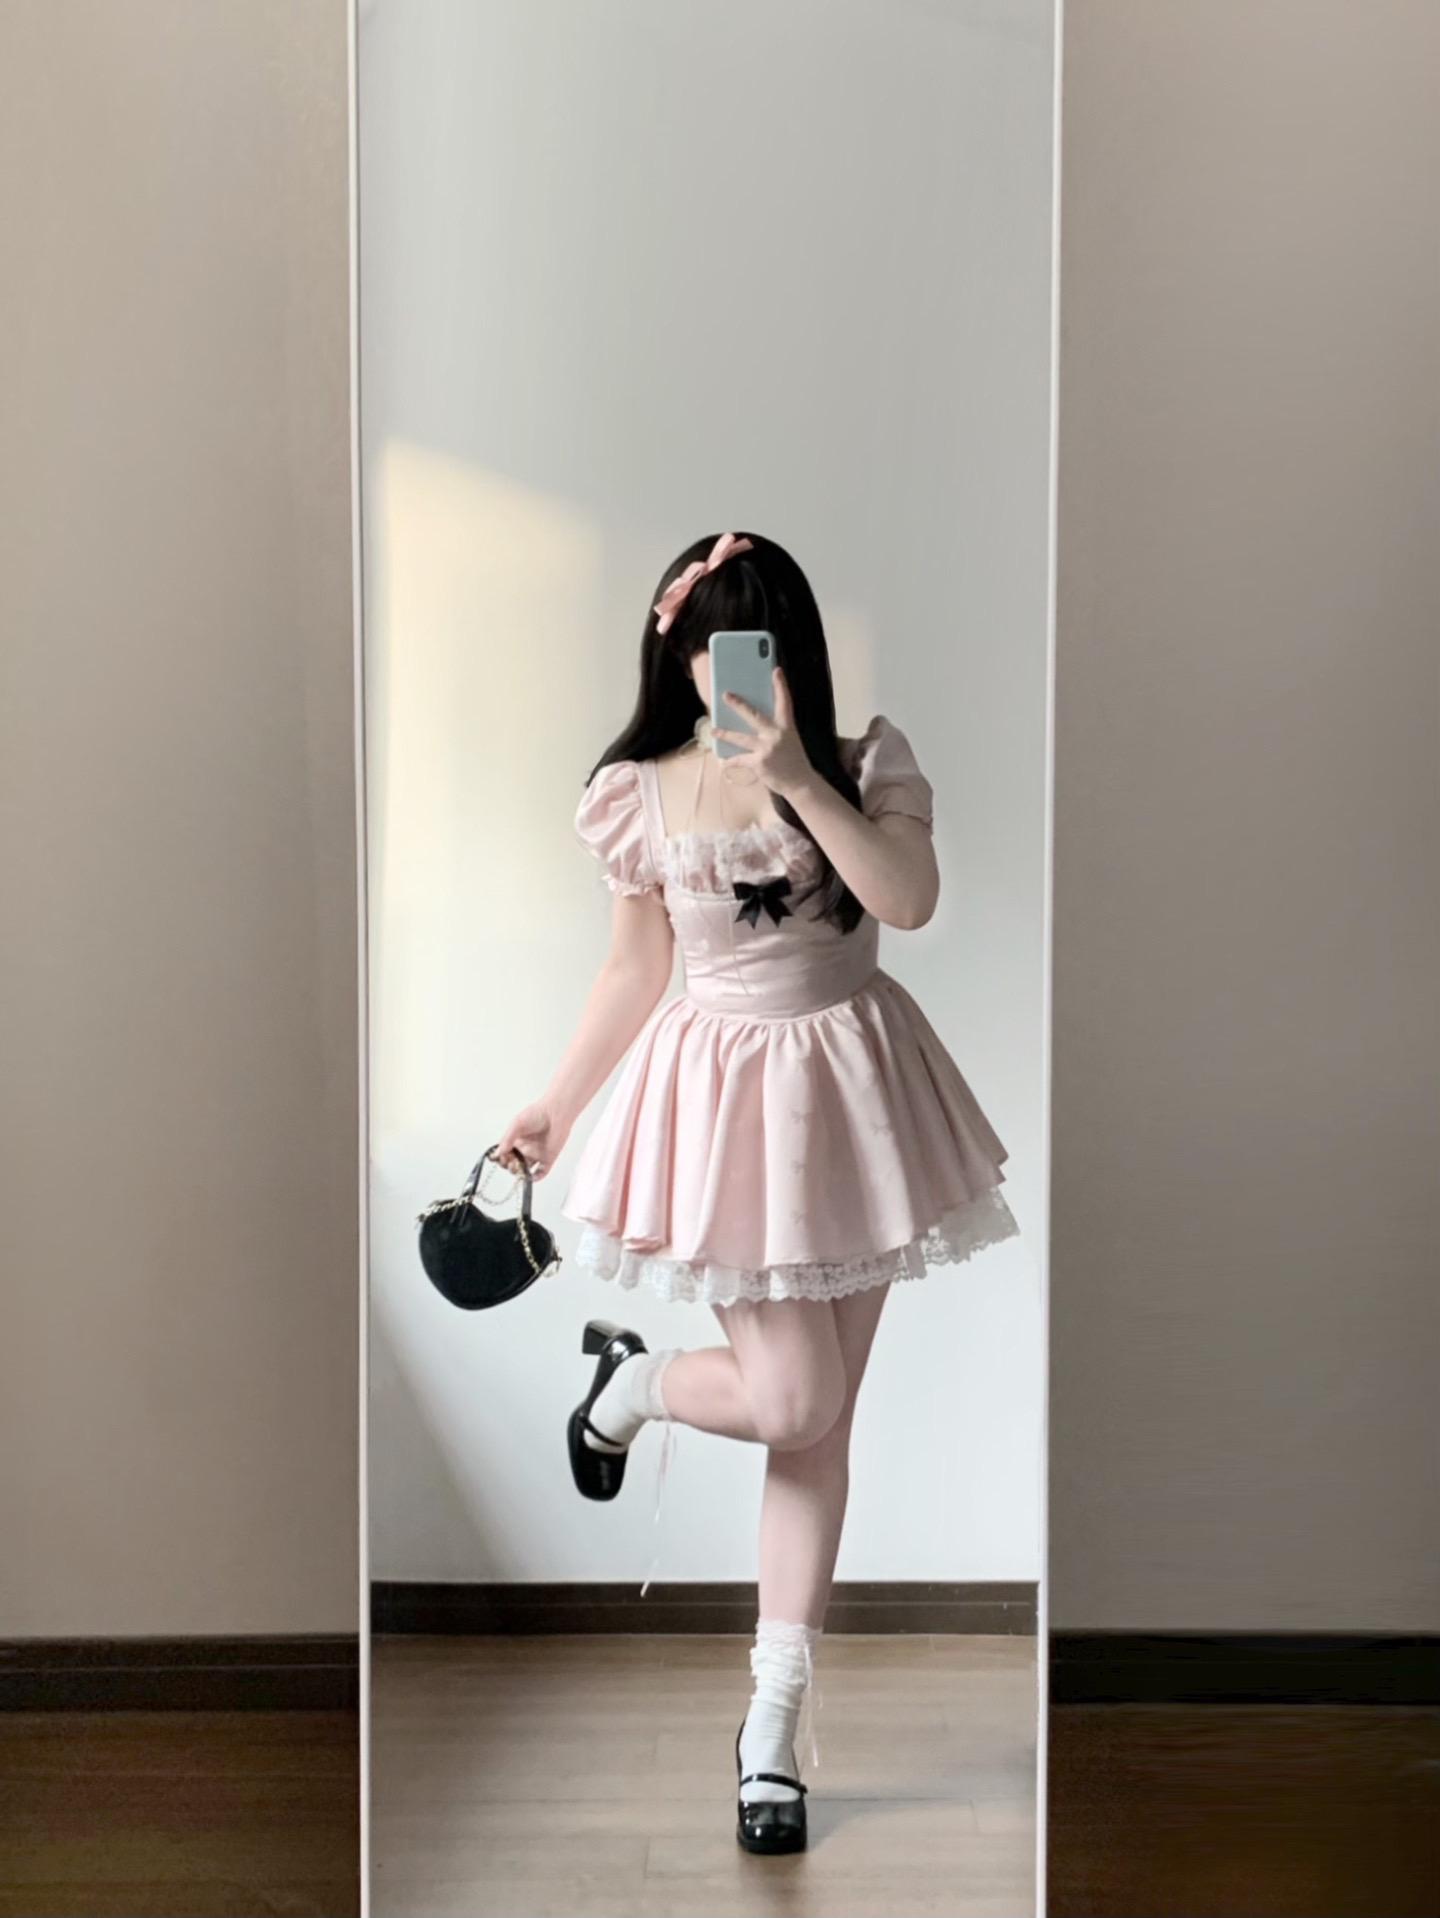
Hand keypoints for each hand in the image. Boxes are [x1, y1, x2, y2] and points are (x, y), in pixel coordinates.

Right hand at [495, 1102, 567, 1179]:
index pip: (504, 1154)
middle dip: (509, 1167)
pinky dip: (536, 1178)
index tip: (500, 1159)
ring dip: (520, 1173)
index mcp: (516, 1140)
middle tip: (511, 1163)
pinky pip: (541, 1172)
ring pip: (525, 1170)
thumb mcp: (517, 1124)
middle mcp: (525, 1149)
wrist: (555, 1112)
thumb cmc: (536, 1114)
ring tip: (519, 1169)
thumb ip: (507, 1139)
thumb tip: (498, 1153)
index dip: (501, 1159)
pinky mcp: (548, 1158)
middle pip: (513, 1164)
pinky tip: (530, 1177)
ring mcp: (536, 1154)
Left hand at [712, 667, 814, 798]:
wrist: (800, 783)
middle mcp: (776, 734)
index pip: (785, 702)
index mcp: (787, 727)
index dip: (780, 686)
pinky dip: (730, 761)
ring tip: (714, 730)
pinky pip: (739, 759)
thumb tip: (755, 722)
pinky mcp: (758, 762)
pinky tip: (723, 762)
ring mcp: (766, 748)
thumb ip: (775, 730)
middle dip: (738, 705)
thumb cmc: (794, 760)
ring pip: (740, 738)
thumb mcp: (790, 740)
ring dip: (725, 734)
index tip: (776, 671)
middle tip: (726, 695)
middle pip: (754, 716)